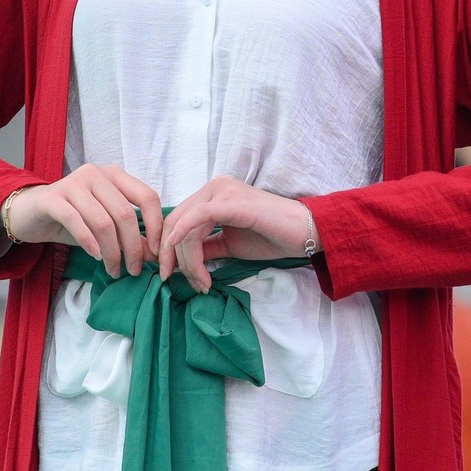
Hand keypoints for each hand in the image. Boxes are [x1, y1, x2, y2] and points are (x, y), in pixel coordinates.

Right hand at [5, 165, 162, 278]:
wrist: (31, 213)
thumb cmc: (73, 218)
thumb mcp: (105, 227)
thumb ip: (129, 236)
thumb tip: (154, 255)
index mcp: (114, 175)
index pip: (147, 197)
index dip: (156, 226)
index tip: (157, 253)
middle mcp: (95, 173)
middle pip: (125, 213)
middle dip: (132, 247)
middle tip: (133, 270)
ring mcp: (73, 183)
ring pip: (103, 221)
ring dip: (112, 251)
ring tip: (114, 270)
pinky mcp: (52, 198)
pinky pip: (76, 221)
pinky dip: (89, 242)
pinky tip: (95, 256)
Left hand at [158, 177, 313, 291]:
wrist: (304, 234)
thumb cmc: (271, 238)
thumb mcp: (229, 244)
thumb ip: (205, 247)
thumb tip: (179, 261)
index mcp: (212, 194)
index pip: (177, 219)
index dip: (166, 247)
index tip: (167, 273)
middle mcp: (214, 187)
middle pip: (175, 222)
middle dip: (170, 255)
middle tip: (172, 280)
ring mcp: (222, 191)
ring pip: (185, 225)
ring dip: (186, 259)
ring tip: (200, 282)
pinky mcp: (232, 202)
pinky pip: (198, 218)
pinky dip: (186, 237)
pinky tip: (187, 259)